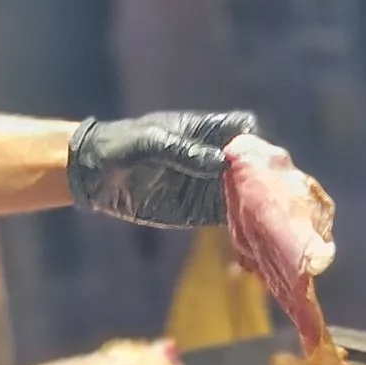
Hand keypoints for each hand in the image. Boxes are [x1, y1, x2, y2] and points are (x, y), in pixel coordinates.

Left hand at [68, 111, 256, 228]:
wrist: (95, 176)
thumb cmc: (121, 147)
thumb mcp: (150, 144)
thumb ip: (184, 151)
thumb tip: (220, 162)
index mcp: (206, 131)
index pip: (245, 129)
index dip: (256, 142)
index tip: (260, 161)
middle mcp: (214, 157)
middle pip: (253, 164)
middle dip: (264, 177)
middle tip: (270, 196)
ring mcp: (209, 184)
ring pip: (246, 192)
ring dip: (257, 204)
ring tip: (265, 220)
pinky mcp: (199, 210)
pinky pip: (228, 217)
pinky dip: (241, 225)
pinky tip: (250, 235)